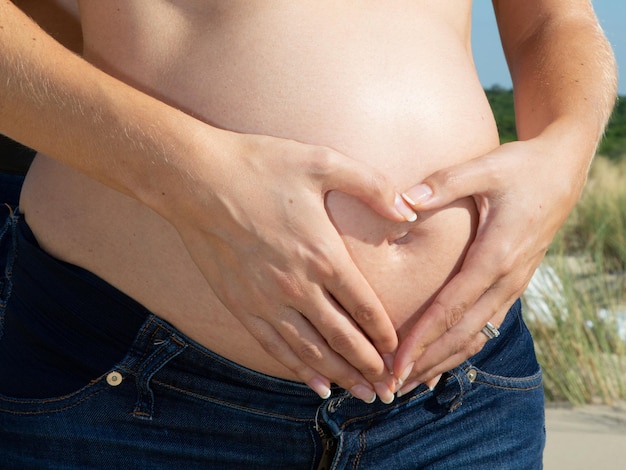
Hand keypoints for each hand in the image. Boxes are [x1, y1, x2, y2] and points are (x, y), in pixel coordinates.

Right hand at [165, 130, 415, 401]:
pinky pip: (275, 347)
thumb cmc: (260, 167)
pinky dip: (298, 369)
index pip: (364, 306)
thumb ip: (372, 186)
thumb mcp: (322, 163)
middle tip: (387, 387)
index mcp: (322, 254)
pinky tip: (315, 385)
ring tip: (361, 394)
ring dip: (339, 375)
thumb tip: (409, 212)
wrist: (196, 180)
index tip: (398, 350)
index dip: (384, 333)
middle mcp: (297, 286)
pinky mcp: (239, 305)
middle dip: (369, 365)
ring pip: (311, 351)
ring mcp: (265, 300)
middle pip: (342, 337)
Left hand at [393, 138, 584, 392]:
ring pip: (475, 335)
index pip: (452, 307)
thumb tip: (403, 202)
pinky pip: (485, 324)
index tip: (396, 362)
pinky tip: (441, 361)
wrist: (563, 170)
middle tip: (392, 386)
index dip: (422, 338)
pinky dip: (462, 347)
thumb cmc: (522, 167)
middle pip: (463, 333)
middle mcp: (506, 279)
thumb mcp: (485, 168)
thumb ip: (444, 184)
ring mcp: (512, 285)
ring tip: (410, 383)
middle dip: (427, 362)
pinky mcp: (512, 283)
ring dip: (443, 360)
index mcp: (497, 256)